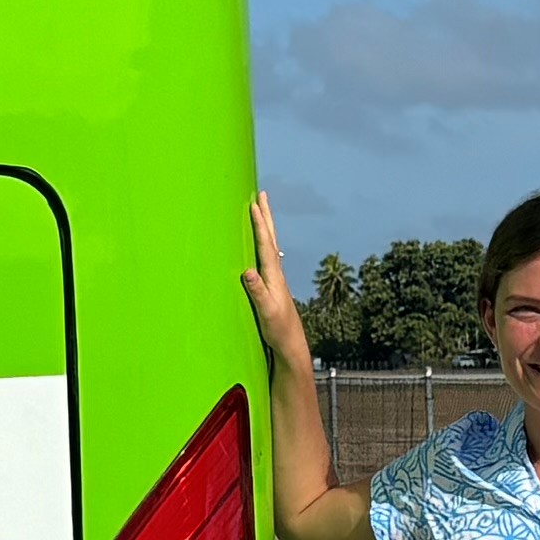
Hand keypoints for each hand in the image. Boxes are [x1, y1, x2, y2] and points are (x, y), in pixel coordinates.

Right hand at [245, 192, 316, 374]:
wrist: (291, 344)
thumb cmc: (279, 330)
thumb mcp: (266, 312)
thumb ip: (258, 292)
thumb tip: (247, 271)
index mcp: (274, 276)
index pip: (266, 244)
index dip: (260, 224)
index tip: (254, 203)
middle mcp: (276, 273)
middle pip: (271, 238)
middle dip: (266, 215)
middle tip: (262, 194)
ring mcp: (275, 279)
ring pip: (270, 245)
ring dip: (265, 226)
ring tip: (260, 211)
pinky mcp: (272, 286)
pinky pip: (266, 256)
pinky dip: (263, 243)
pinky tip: (261, 245)